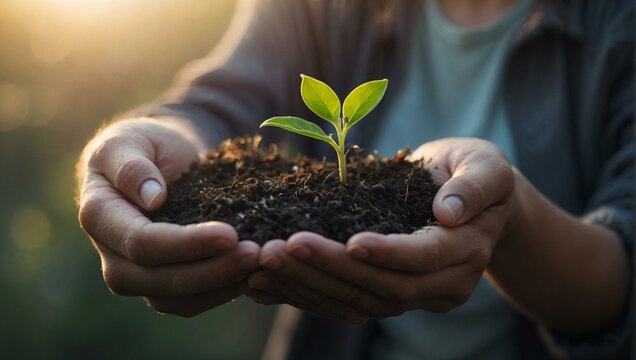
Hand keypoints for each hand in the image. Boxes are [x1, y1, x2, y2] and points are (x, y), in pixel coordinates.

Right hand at [77, 117, 259, 316]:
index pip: (141, 243)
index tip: (229, 234)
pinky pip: (189, 302)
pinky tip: (251, 275)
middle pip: (157, 281)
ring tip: (258, 265)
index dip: (186, 244)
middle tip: (253, 255)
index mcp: (99, 217)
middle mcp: (112, 254)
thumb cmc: (143, 146)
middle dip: (209, 271)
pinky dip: (221, 293)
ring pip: (174, 300)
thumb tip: (151, 197)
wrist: (157, 162)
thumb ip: (131, 165)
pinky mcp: (162, 284)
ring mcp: (136, 274)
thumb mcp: (130, 140)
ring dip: (219, 286)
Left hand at [245, 138, 514, 322]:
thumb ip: (474, 186)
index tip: (349, 241)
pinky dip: (307, 294)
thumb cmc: (476, 172)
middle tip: (282, 248)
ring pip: (359, 303)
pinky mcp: (389, 295)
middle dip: (330, 270)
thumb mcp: (486, 166)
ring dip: (310, 286)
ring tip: (265, 265)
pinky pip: (346, 303)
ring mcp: (416, 296)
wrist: (473, 201)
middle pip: (384, 288)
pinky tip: (269, 284)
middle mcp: (443, 285)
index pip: (423, 259)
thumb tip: (448, 212)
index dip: (387, 253)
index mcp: (466, 251)